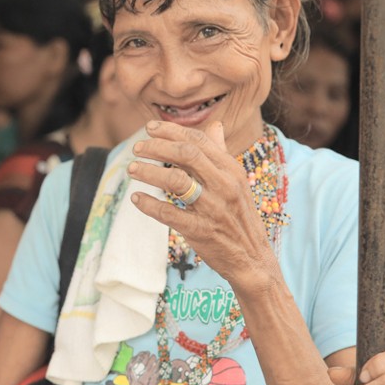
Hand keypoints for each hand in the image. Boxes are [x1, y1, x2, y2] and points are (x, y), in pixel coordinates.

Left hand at [127, 120, 279, 293]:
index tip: (150, 128)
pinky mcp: (200, 230)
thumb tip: (215, 125)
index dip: (171, 131)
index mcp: (231, 169)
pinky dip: (149, 204)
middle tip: (137, 148)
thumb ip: (221, 153)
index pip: (199, 140)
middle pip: (186, 154)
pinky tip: (136, 198)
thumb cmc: (239, 216)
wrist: (252, 258)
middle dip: (157, 147)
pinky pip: (169, 213)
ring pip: (176, 181)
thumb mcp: (237, 182)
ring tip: (132, 169)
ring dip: (149, 172)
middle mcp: (224, 185)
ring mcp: (213, 208)